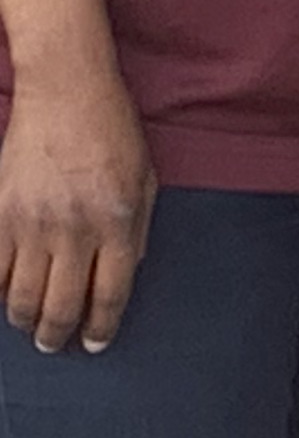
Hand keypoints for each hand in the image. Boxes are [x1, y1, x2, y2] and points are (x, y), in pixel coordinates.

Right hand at [0, 69, 152, 350]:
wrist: (66, 94)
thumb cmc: (114, 133)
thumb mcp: (146, 180)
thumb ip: (138, 230)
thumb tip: (126, 273)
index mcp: (118, 222)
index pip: (110, 294)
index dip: (101, 327)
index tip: (95, 343)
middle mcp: (74, 229)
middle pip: (60, 305)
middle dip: (58, 335)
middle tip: (56, 343)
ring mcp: (32, 224)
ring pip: (21, 297)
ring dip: (26, 321)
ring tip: (32, 326)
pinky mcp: (0, 214)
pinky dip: (0, 291)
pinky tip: (8, 295)